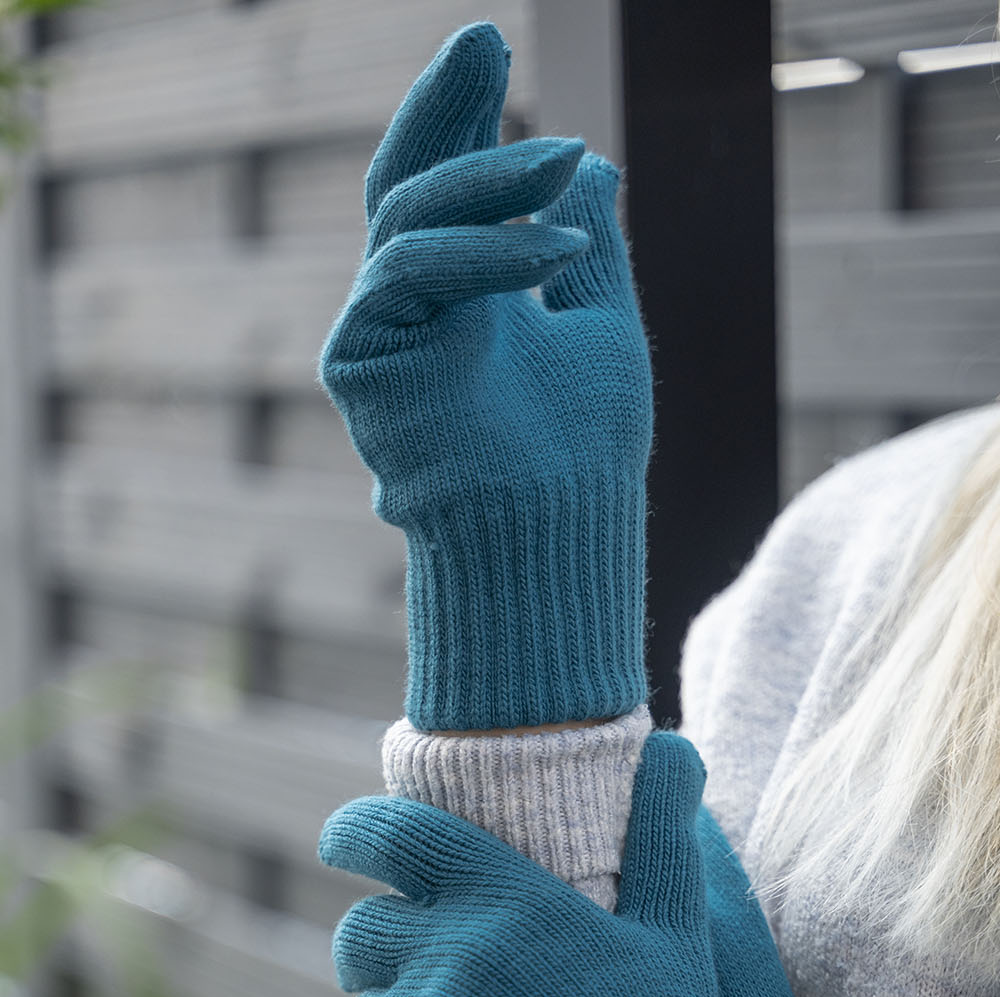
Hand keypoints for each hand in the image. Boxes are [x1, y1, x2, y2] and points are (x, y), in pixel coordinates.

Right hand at [318, 22, 652, 731]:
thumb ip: (587, 245)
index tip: (489, 46)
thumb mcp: (602, 323)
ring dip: (488, 182)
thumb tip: (595, 161)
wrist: (560, 533)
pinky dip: (478, 251)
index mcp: (469, 297)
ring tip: (566, 164)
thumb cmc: (585, 453)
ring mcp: (381, 332)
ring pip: (408, 219)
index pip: (452, 188)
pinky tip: (551, 249)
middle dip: (443, 108)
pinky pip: (406, 271)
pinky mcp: (362, 360)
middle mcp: (416, 308)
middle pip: (406, 183)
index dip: (464, 117)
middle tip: (481, 38)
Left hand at [319, 732, 871, 996]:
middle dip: (376, 946)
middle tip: (417, 967)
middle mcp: (441, 957)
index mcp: (498, 899)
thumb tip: (673, 746)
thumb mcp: (674, 929)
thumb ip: (661, 835)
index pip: (391, 835)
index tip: (340, 843)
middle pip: (359, 935)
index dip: (355, 833)